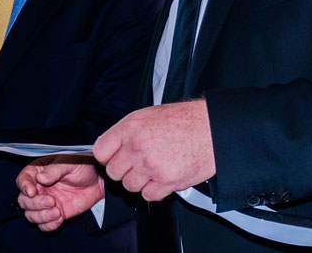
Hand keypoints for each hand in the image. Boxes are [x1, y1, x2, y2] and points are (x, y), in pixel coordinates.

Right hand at [17, 156, 104, 231]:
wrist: (98, 180)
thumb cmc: (82, 165)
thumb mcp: (69, 163)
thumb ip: (54, 170)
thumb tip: (40, 178)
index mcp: (38, 171)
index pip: (22, 180)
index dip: (24, 186)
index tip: (32, 191)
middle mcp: (38, 188)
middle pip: (23, 201)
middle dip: (35, 204)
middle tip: (52, 201)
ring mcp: (45, 203)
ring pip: (31, 215)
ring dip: (41, 216)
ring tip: (58, 211)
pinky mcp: (54, 214)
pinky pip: (43, 225)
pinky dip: (48, 225)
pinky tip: (60, 218)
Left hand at [93, 100, 214, 201]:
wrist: (212, 129)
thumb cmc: (184, 121)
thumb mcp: (148, 116)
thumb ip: (127, 132)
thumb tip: (111, 147)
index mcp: (131, 127)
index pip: (100, 151)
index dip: (106, 157)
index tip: (113, 158)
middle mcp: (138, 146)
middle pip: (113, 172)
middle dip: (124, 170)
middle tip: (138, 164)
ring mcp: (151, 165)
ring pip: (129, 186)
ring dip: (140, 181)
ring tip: (154, 169)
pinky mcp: (166, 181)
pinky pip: (148, 195)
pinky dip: (155, 190)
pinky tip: (163, 177)